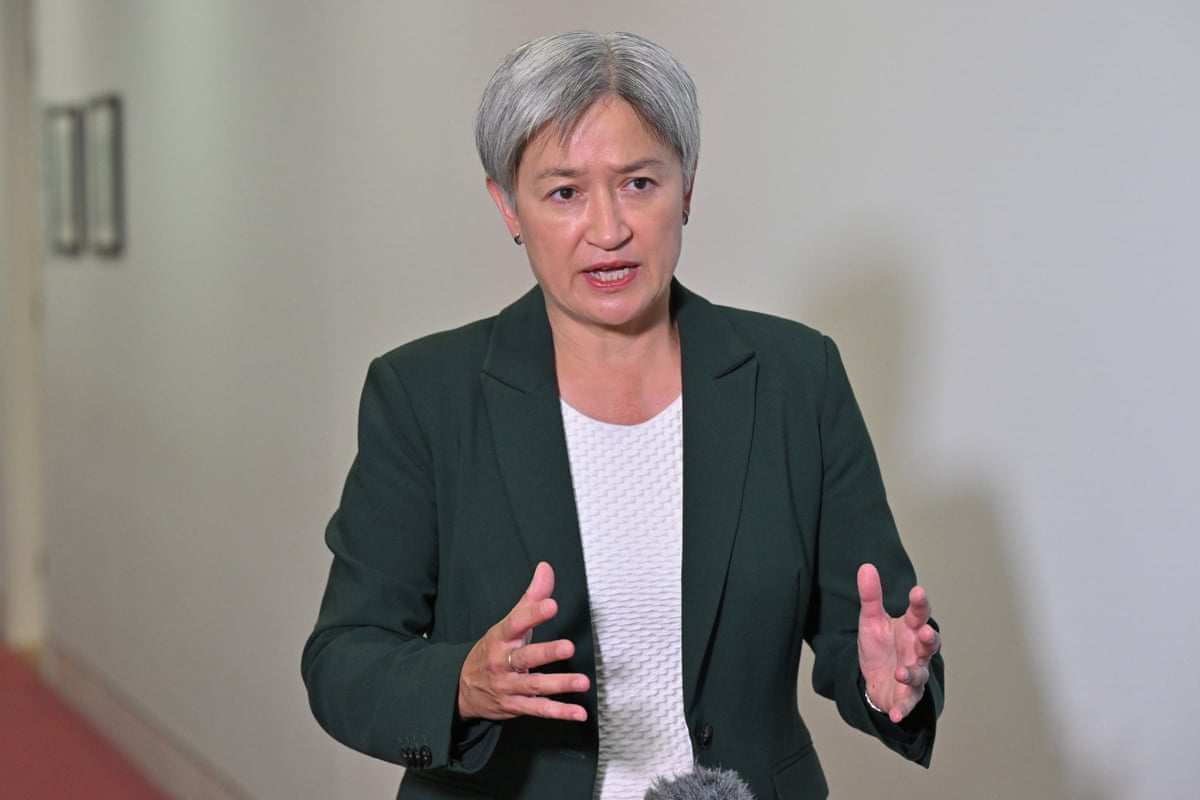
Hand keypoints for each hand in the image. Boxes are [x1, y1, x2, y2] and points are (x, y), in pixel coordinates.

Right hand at [456, 562, 589, 721]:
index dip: (533, 614)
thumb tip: (546, 568)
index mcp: (501, 638)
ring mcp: (508, 687)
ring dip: (559, 684)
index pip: (516, 623)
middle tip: (568, 647)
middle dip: (546, 653)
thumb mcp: (508, 623)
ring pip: (534, 686)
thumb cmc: (493, 650)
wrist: (462, 687)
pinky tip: (579, 713)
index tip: (551, 605)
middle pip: (524, 658)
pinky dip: (560, 713)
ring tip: (582, 682)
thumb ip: (531, 598)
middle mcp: (502, 663)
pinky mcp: (515, 706)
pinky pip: (539, 710)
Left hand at [857, 563, 940, 723]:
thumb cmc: (879, 646)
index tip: (917, 592)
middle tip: (926, 633)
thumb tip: (866, 566)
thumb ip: (870, 596)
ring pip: (920, 674)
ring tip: (901, 671)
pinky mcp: (906, 696)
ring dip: (913, 673)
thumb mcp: (870, 620)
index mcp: (910, 629)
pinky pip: (907, 703)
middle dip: (929, 639)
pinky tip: (895, 715)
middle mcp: (916, 651)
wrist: (873, 678)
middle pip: (929, 644)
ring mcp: (914, 674)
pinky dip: (903, 709)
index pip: (919, 614)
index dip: (920, 604)